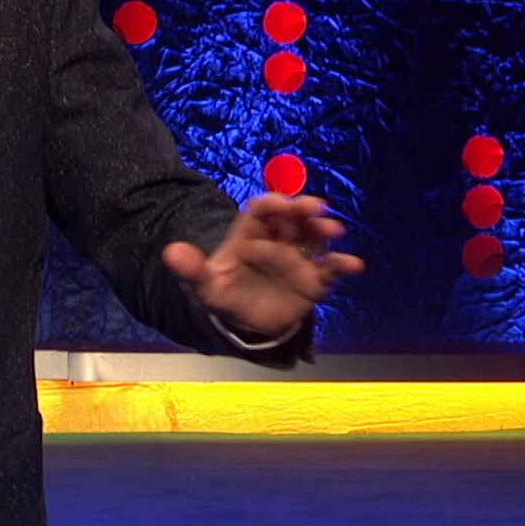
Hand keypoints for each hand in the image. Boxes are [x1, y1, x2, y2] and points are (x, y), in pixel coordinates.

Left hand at [162, 194, 363, 337]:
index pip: (261, 210)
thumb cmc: (225, 294)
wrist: (245, 322)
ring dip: (323, 230)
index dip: (271, 203)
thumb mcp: (204, 285)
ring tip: (333, 230)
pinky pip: (330, 269)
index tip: (280, 203)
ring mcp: (297, 258)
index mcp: (249, 234)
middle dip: (303, 209)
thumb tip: (170, 253)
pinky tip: (354, 265)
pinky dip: (343, 265)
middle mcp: (277, 240)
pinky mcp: (313, 279)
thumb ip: (191, 269)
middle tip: (315, 207)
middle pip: (292, 217)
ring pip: (313, 237)